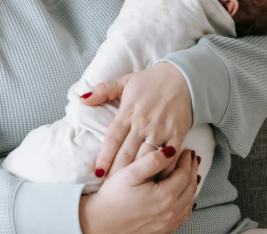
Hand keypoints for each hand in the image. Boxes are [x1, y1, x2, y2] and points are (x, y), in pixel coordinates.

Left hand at [79, 62, 192, 178]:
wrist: (184, 77)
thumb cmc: (151, 81)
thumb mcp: (125, 81)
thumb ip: (103, 90)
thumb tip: (83, 98)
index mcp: (128, 111)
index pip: (112, 139)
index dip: (104, 157)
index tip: (97, 173)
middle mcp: (143, 123)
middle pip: (127, 154)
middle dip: (117, 173)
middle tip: (110, 188)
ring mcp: (161, 130)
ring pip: (146, 158)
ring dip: (138, 174)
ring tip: (130, 190)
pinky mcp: (177, 134)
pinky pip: (169, 157)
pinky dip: (162, 170)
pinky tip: (156, 181)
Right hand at [79, 147, 198, 233]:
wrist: (100, 223)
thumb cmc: (113, 197)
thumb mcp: (130, 173)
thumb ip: (152, 160)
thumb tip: (171, 151)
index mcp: (165, 195)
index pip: (185, 174)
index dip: (187, 160)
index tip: (187, 150)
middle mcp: (170, 211)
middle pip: (190, 187)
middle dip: (193, 170)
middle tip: (192, 158)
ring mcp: (168, 223)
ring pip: (189, 201)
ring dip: (193, 185)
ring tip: (192, 172)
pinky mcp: (164, 230)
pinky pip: (184, 215)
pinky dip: (188, 202)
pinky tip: (186, 196)